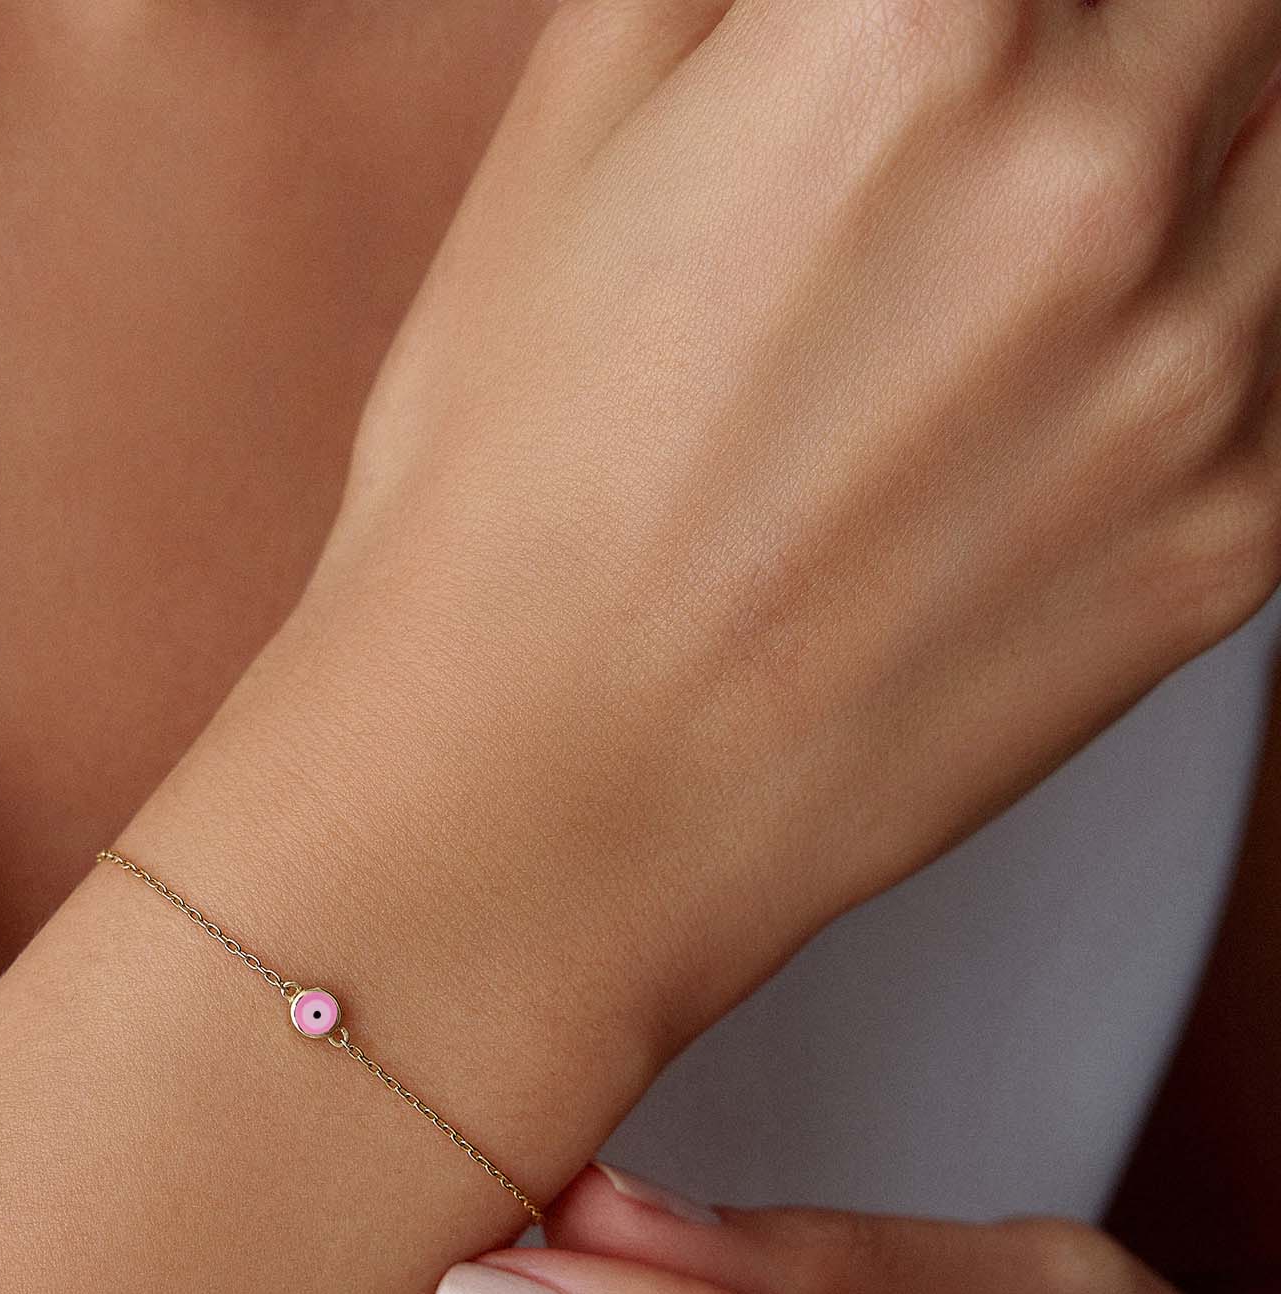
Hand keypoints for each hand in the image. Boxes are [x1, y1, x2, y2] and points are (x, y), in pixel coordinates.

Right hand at [258, 0, 1280, 1055]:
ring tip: (1022, 269)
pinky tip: (1056, 396)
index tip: (965, 53)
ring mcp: (1198, 366)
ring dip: (1186, 176)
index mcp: (919, 17)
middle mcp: (1097, 168)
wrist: (536, 796)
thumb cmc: (505, 503)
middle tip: (1006, 137)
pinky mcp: (1236, 537)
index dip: (994, 17)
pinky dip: (1208, 337)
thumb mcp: (562, 140)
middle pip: (1226, 6)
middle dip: (1127, 51)